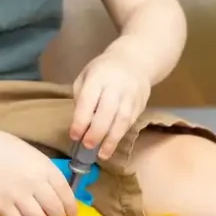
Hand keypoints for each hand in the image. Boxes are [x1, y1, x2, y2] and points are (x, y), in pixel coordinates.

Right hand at [0, 126, 78, 215]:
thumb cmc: (3, 148)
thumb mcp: (33, 155)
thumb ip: (45, 172)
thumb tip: (57, 191)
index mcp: (45, 167)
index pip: (66, 193)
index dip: (71, 207)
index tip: (71, 214)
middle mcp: (35, 183)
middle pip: (55, 210)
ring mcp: (19, 195)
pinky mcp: (1, 205)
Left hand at [70, 46, 151, 160]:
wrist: (136, 61)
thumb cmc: (104, 70)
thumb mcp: (87, 75)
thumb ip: (81, 96)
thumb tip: (80, 123)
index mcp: (98, 77)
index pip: (88, 101)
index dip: (81, 120)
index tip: (74, 135)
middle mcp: (116, 86)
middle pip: (107, 112)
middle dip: (96, 132)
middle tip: (87, 146)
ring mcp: (131, 96)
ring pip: (122, 120)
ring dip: (111, 139)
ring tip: (102, 154)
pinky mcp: (141, 104)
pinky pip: (130, 123)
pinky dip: (120, 135)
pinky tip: (112, 145)